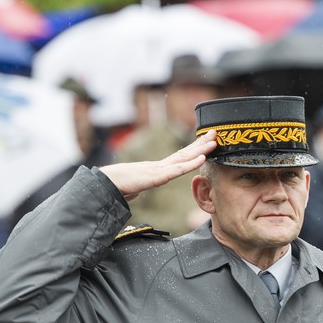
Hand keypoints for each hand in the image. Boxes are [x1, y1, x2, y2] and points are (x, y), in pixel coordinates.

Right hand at [100, 130, 216, 200]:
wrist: (106, 184)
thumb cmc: (119, 185)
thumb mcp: (138, 186)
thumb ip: (144, 185)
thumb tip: (140, 190)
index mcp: (158, 168)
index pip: (180, 157)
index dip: (194, 149)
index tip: (206, 141)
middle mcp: (161, 166)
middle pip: (185, 152)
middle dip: (201, 143)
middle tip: (216, 133)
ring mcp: (159, 169)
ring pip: (184, 158)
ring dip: (200, 149)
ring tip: (214, 142)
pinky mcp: (156, 177)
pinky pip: (176, 170)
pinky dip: (190, 164)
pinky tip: (201, 159)